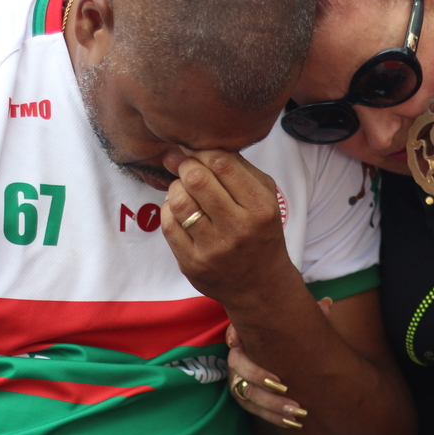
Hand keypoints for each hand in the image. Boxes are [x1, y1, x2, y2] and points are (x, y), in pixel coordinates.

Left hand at [161, 150, 299, 309]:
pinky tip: (179, 211)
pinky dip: (169, 210)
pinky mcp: (192, 264)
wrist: (261, 285)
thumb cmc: (260, 232)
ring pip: (179, 201)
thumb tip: (190, 148)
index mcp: (260, 207)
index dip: (203, 152)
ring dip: (176, 188)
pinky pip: (169, 225)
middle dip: (186, 167)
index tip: (197, 154)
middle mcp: (238, 229)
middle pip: (197, 179)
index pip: (223, 164)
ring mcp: (213, 249)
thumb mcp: (265, 196)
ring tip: (183, 190)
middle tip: (186, 169)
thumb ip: (236, 167)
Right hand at [224, 299, 330, 427]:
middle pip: (239, 365)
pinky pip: (254, 409)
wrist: (280, 357)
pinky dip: (273, 416)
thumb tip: (328, 304)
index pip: (234, 331)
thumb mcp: (297, 324)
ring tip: (297, 410)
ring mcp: (237, 377)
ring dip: (272, 403)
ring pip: (247, 392)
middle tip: (284, 386)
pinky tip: (294, 422)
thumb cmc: (287, 336)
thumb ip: (310, 313)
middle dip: (259, 377)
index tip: (237, 341)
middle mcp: (237, 356)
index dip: (234, 334)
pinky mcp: (243, 395)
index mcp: (247, 335)